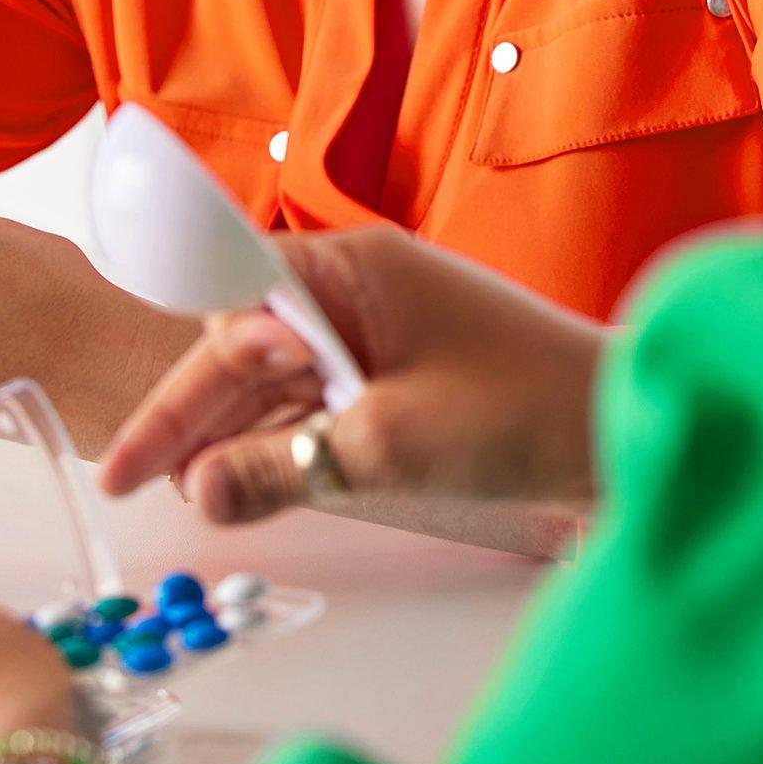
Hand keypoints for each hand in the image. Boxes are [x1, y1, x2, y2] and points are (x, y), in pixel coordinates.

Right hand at [100, 226, 605, 522]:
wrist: (631, 428)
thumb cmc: (526, 412)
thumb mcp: (389, 446)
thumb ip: (285, 466)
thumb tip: (201, 495)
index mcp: (352, 268)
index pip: (230, 309)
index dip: (179, 385)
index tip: (132, 451)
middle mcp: (359, 287)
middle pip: (243, 348)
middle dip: (190, 415)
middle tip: (131, 482)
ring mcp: (381, 328)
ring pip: (277, 379)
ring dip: (230, 433)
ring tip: (175, 493)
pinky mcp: (402, 371)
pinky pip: (318, 399)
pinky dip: (280, 440)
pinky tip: (242, 482)